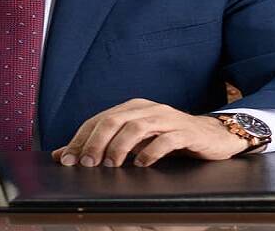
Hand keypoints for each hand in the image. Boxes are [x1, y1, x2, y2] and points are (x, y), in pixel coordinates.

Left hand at [50, 98, 247, 166]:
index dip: (81, 138)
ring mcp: (167, 118)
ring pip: (137, 127)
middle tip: (86, 163)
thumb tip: (62, 154)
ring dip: (120, 147)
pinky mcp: (185, 131)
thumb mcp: (134, 141)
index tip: (67, 159)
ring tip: (110, 165)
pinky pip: (166, 140)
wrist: (212, 136)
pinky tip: (142, 165)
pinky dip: (151, 152)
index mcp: (132, 108)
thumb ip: (102, 145)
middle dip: (96, 142)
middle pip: (114, 120)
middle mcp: (147, 108)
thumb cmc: (168, 138)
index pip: (99, 119)